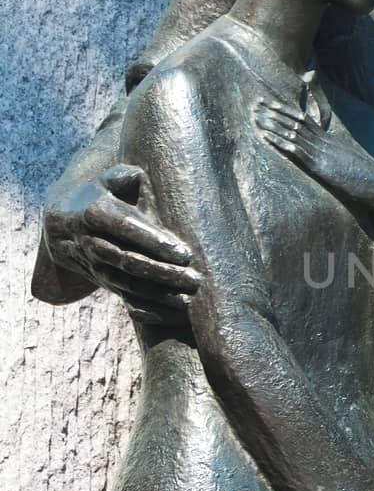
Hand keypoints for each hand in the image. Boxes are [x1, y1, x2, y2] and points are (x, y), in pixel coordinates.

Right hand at [44, 164, 199, 323]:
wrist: (63, 223)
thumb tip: (136, 176)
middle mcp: (92, 242)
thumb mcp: (106, 180)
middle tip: (194, 279)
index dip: (154, 242)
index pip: (126, 229)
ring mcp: (96, 265)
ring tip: (189, 299)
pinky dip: (148, 309)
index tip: (183, 253)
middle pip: (128, 261)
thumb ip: (122, 176)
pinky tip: (174, 313)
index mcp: (95, 213)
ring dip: (158, 294)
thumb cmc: (100, 194)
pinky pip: (125, 299)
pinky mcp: (103, 282)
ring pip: (127, 284)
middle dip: (162, 272)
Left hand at [254, 101, 373, 220]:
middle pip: (295, 121)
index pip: (304, 119)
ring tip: (256, 116)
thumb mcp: (345, 161)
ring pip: (292, 132)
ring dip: (272, 123)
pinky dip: (279, 141)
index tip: (271, 104)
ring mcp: (320, 152)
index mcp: (328, 140)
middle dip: (274, 112)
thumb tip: (324, 158)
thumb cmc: (363, 176)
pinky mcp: (319, 164)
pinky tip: (266, 136)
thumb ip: (333, 156)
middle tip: (256, 103)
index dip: (286, 111)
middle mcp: (322, 141)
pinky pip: (295, 149)